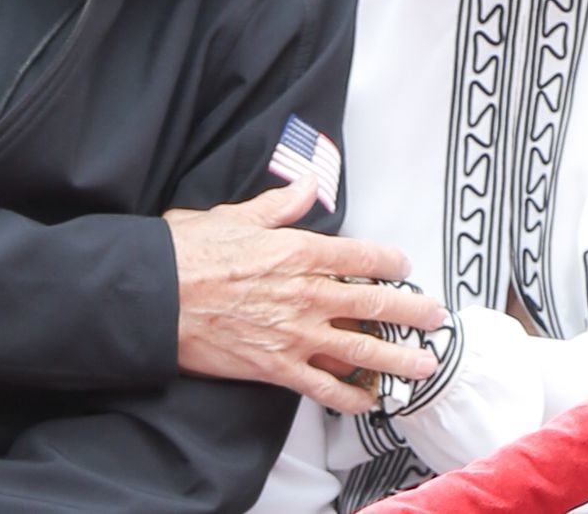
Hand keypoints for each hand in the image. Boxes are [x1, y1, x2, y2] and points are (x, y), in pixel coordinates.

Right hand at [166, 177, 448, 414]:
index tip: (403, 266)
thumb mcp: (235, 216)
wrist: (153, 298)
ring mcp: (294, 335)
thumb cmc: (188, 254)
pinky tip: (370, 400)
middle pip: (376, 305)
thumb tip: (306, 187)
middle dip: (412, 312)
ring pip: (362, 350)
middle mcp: (306, 294)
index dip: (391, 261)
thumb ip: (278, 206)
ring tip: (424, 364)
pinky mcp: (276, 368)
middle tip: (435, 317)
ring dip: (399, 359)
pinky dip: (351, 397)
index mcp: (299, 251)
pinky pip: (325, 388)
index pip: (363, 256)